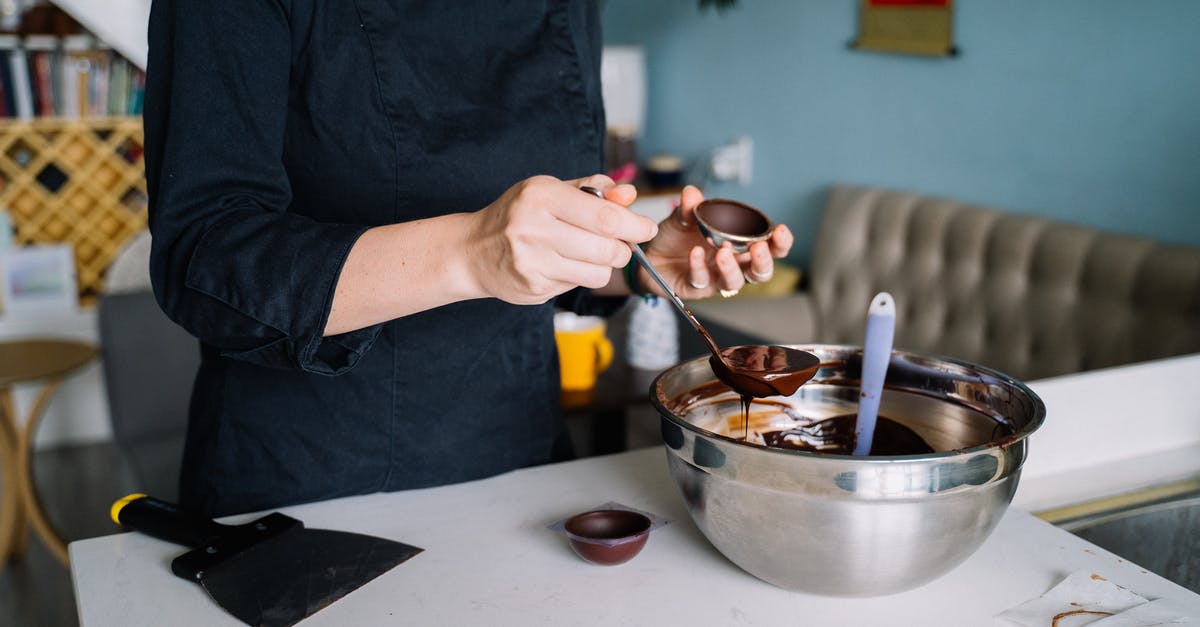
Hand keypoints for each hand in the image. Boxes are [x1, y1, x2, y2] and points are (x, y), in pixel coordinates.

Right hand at [466, 175, 657, 304]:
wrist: (472, 250)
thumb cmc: (518, 214)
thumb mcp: (551, 191)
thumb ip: (593, 190)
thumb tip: (630, 194)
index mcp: (541, 196)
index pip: (604, 216)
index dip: (634, 224)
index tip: (646, 228)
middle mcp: (533, 228)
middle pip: (605, 247)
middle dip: (623, 249)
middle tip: (621, 246)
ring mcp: (531, 261)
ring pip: (596, 272)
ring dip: (604, 266)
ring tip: (591, 254)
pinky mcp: (532, 287)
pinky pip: (576, 285)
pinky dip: (580, 276)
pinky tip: (564, 265)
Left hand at [638, 185, 792, 298]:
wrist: (649, 255)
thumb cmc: (675, 237)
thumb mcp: (683, 218)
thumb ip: (690, 208)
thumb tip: (692, 193)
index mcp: (740, 245)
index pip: (770, 248)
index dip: (780, 243)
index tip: (781, 230)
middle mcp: (734, 264)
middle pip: (761, 272)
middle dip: (764, 261)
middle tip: (759, 247)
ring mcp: (716, 278)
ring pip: (735, 282)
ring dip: (732, 268)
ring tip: (723, 252)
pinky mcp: (697, 289)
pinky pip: (703, 281)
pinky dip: (699, 266)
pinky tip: (694, 254)